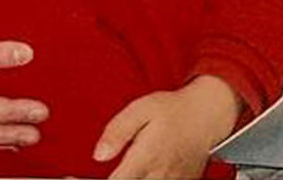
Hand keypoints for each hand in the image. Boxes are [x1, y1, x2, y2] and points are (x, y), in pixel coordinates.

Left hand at [94, 75, 241, 178]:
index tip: (73, 179)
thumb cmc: (175, 109)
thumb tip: (98, 154)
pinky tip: (141, 172)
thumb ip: (117, 131)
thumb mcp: (141, 109)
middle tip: (96, 174)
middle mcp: (159, 175)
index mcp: (146, 158)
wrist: (209, 113)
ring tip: (124, 169)